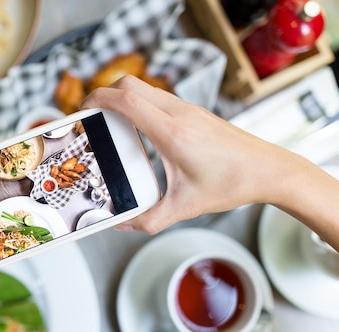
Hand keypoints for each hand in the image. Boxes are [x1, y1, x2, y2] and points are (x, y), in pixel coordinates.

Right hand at [81, 76, 311, 233]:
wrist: (269, 170)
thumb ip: (149, 220)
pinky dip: (139, 106)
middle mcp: (179, 114)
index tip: (83, 110)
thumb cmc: (233, 183)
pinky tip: (138, 132)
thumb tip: (122, 224)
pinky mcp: (193, 112)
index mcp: (173, 134)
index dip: (99, 100)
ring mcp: (188, 110)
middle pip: (131, 85)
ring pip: (145, 89)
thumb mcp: (185, 207)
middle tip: (92, 117)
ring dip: (123, 100)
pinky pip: (158, 99)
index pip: (127, 101)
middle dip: (105, 95)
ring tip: (110, 125)